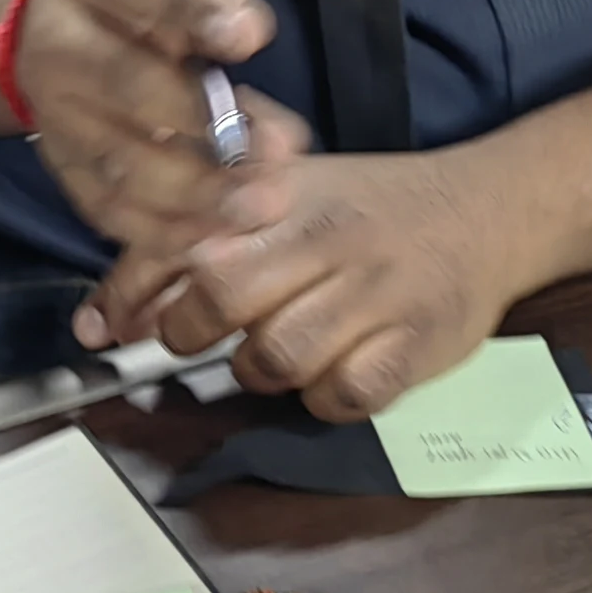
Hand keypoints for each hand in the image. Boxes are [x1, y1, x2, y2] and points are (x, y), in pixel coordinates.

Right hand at [15, 0, 310, 254]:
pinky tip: (224, 241)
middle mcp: (63, 45)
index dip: (191, 10)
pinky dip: (166, 235)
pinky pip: (110, 213)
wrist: (51, 26)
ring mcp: (59, 116)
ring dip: (195, 193)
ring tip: (266, 204)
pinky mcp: (68, 170)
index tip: (254, 33)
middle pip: (125, 85)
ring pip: (119, 162)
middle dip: (203, 121)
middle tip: (282, 147)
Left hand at [80, 149, 526, 419]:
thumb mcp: (282, 194)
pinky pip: (343, 397)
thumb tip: (107, 315)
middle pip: (221, 294)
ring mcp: (374, 291)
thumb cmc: (367, 208)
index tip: (104, 330)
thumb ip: (196, 238)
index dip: (130, 293)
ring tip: (272, 350)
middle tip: (198, 336)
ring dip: (258, 370)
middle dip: (190, 329)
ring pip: (276, 356)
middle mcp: (324, 236)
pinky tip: (329, 373)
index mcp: (281, 193)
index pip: (181, 241)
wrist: (487, 209)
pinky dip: (323, 399)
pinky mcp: (416, 343)